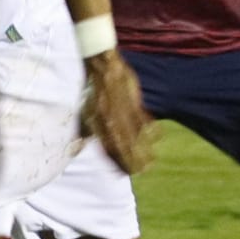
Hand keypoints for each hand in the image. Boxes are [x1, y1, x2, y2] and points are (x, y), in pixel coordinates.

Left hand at [83, 51, 155, 172]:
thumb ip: (87, 129)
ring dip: (143, 150)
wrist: (101, 66)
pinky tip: (156, 138)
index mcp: (97, 123)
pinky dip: (150, 130)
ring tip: (150, 162)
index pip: (107, 148)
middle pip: (123, 146)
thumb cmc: (93, 88)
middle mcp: (110, 120)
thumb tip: (83, 144)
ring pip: (135, 136)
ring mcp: (122, 112)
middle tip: (141, 171)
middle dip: (131, 161)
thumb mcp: (86, 110)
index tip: (123, 172)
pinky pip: (143, 119)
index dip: (116, 162)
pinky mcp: (133, 102)